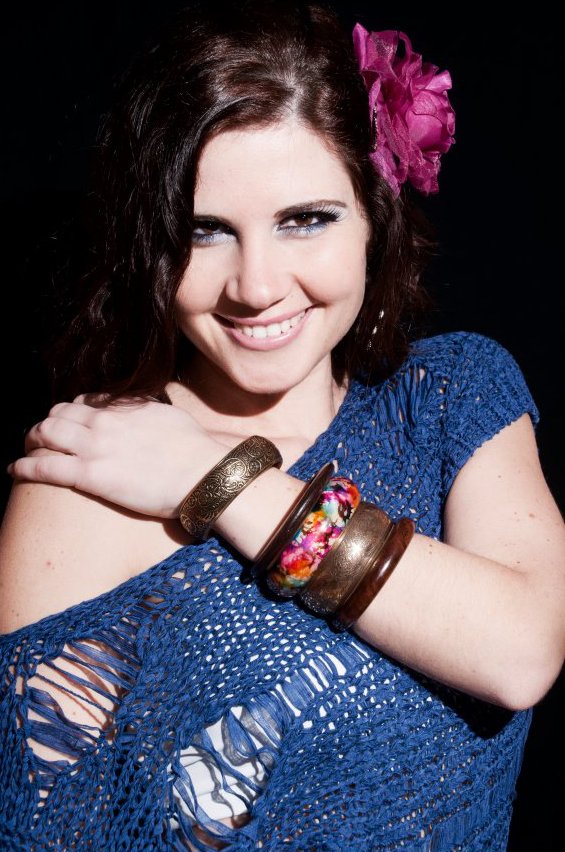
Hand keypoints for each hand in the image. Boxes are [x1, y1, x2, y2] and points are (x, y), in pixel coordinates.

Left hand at [7, 396, 225, 517]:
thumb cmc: (196, 450)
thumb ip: (148, 411)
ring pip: (45, 433)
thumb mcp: (170, 416)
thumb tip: (145, 410)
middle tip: (39, 440)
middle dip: (44, 426)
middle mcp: (103, 421)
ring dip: (31, 442)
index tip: (68, 426)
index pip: (83, 402)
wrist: (204, 472)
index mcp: (123, 407)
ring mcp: (95, 447)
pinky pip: (44, 466)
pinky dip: (23, 466)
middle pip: (57, 415)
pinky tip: (14, 470)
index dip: (69, 414)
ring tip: (26, 453)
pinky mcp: (91, 475)